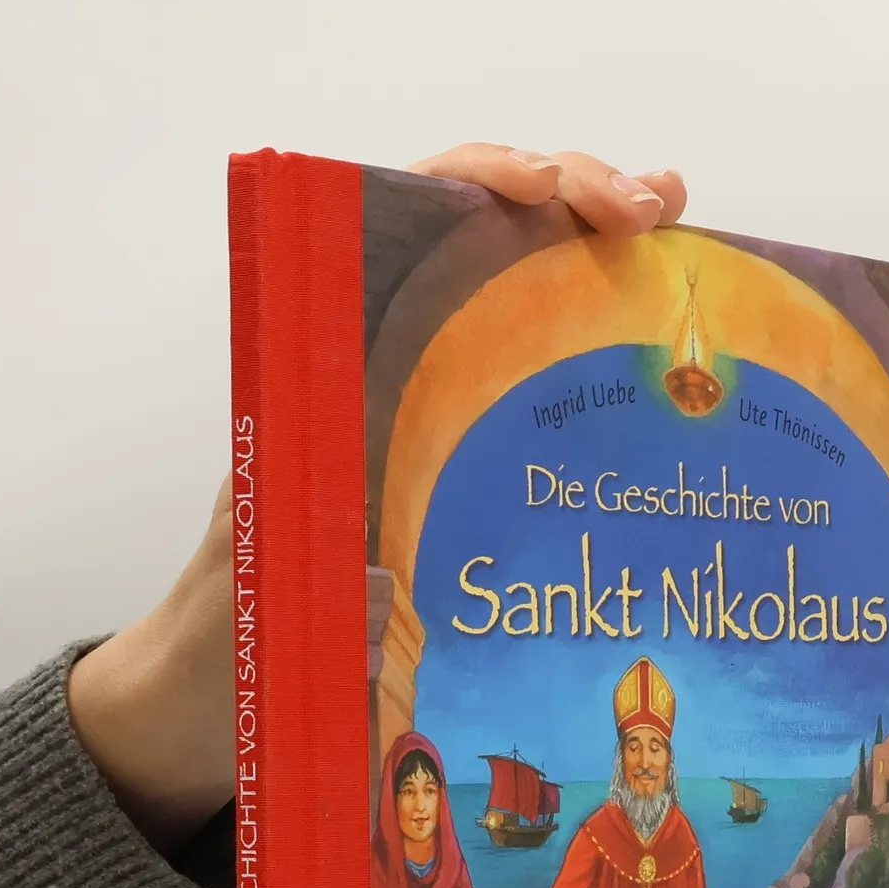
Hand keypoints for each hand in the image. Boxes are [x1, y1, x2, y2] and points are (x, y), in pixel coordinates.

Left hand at [68, 144, 686, 855]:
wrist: (206, 702)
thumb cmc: (222, 641)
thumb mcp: (258, 606)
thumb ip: (305, 586)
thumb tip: (376, 576)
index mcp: (325, 383)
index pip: (399, 231)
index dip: (479, 185)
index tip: (552, 188)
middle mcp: (378, 382)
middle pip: (481, 242)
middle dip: (572, 199)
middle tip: (658, 207)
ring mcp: (425, 425)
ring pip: (519, 301)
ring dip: (599, 253)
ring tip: (681, 232)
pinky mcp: (457, 480)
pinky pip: (537, 395)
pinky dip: (600, 352)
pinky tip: (663, 351)